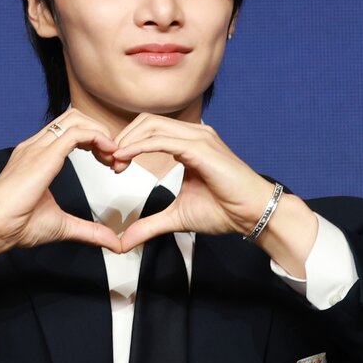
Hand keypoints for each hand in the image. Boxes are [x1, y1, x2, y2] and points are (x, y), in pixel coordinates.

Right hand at [0, 108, 121, 264]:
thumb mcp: (63, 226)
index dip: (95, 141)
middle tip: (114, 159)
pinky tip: (108, 154)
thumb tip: (112, 242)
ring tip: (113, 157)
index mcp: (37, 157)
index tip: (108, 163)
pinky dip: (98, 138)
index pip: (70, 131)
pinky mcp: (43, 155)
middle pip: (75, 118)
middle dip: (100, 133)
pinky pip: (76, 133)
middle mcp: (36, 147)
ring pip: (76, 119)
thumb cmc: (14, 225)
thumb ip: (90, 231)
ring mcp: (38, 147)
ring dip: (101, 134)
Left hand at [112, 114, 317, 276]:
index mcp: (189, 144)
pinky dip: (139, 147)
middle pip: (146, 121)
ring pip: (152, 126)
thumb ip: (149, 224)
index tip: (112, 165)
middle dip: (122, 139)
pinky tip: (124, 159)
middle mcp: (194, 134)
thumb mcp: (177, 217)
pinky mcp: (201, 148)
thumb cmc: (225, 210)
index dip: (126, 143)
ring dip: (127, 141)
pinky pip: (163, 140)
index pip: (149, 129)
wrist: (254, 214)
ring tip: (113, 162)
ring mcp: (199, 138)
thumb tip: (125, 240)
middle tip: (108, 163)